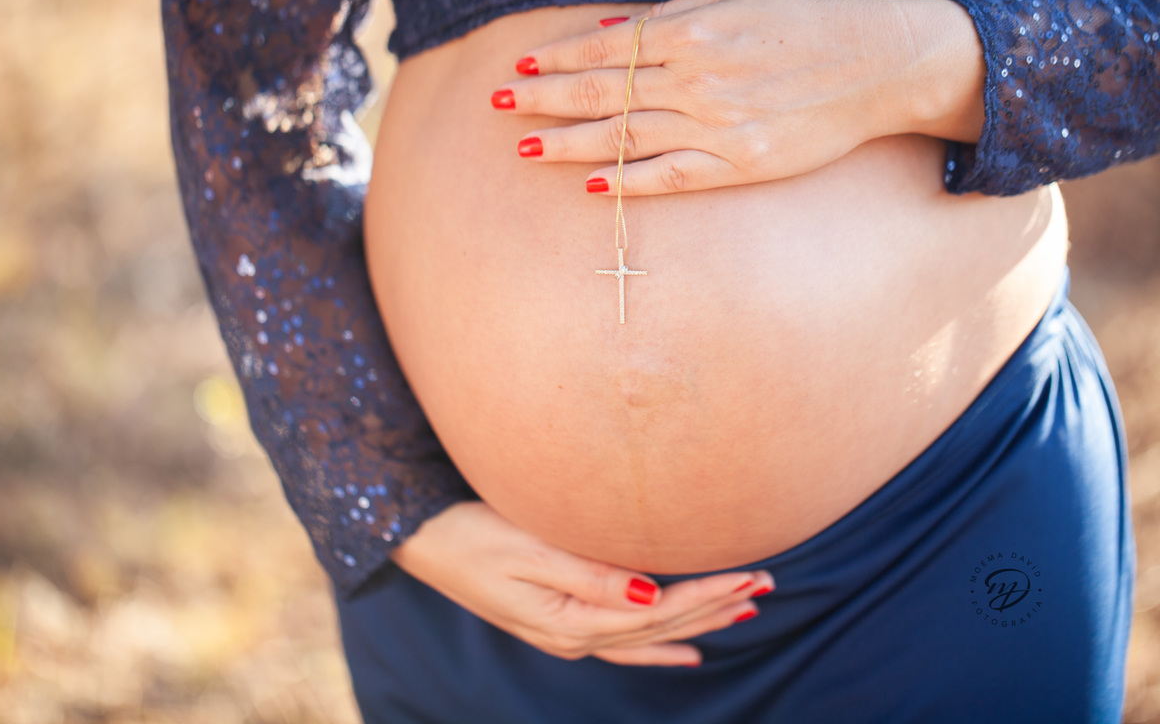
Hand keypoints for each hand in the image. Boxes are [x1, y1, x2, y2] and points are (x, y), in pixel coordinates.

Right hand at [390, 501, 775, 666]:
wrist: (419, 539)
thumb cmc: (469, 535)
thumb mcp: (527, 551)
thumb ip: (590, 575)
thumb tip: (651, 594)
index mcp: (572, 619)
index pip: (660, 609)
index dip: (710, 593)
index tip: (754, 573)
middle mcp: (575, 635)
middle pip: (663, 625)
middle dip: (716, 606)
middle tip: (766, 585)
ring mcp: (566, 633)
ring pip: (649, 634)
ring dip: (698, 622)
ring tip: (743, 611)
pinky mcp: (558, 621)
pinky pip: (625, 641)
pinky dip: (660, 645)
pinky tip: (685, 649)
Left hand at [495, 0, 984, 194]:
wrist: (879, 65)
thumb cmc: (806, 25)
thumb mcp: (738, 0)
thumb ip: (671, 18)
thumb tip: (608, 32)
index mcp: (694, 31)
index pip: (605, 49)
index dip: (556, 58)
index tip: (517, 66)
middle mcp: (698, 78)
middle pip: (603, 93)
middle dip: (543, 99)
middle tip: (496, 105)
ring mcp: (717, 125)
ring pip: (626, 136)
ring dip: (569, 143)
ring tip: (524, 150)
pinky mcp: (740, 164)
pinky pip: (672, 176)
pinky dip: (629, 181)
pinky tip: (591, 185)